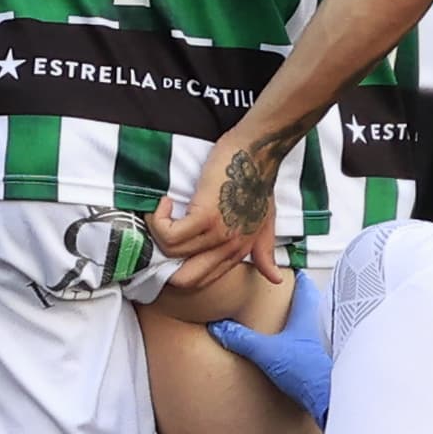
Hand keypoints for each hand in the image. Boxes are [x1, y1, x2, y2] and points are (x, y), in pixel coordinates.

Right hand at [149, 124, 295, 292]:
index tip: (170, 244)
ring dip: (157, 231)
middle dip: (164, 262)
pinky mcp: (206, 216)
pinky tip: (165, 203)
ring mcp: (217, 233)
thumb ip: (264, 251)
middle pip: (185, 279)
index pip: (202, 280)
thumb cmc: (257, 181)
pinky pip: (169, 234)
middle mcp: (228, 247)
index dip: (179, 268)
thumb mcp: (264, 220)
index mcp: (238, 251)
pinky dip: (158, 220)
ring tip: (162, 210)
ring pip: (171, 252)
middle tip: (159, 234)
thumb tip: (275, 280)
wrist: (257, 152)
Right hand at [206, 271, 333, 423]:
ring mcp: (328, 343)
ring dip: (308, 321)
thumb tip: (220, 327)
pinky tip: (300, 350)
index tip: (289, 270)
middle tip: (290, 295)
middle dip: (303, 298)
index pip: (305, 287)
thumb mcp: (267, 352)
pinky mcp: (328, 361)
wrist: (328, 398)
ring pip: (320, 323)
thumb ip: (242, 338)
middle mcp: (322, 325)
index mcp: (308, 315)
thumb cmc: (306, 371)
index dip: (298, 277)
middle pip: (315, 303)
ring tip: (293, 322)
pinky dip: (311, 341)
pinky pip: (320, 343)